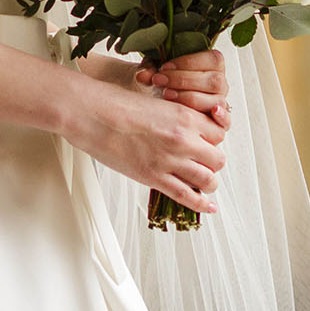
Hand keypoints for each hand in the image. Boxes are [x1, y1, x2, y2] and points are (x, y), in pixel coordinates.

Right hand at [60, 78, 225, 212]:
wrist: (91, 114)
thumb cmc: (115, 104)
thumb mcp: (155, 103)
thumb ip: (174, 117)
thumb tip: (181, 130)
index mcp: (185, 116)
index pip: (218, 134)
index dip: (212, 141)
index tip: (206, 144)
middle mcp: (183, 139)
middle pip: (217, 158)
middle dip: (212, 163)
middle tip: (202, 164)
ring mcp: (170, 160)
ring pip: (208, 180)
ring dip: (208, 183)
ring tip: (204, 184)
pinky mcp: (154, 178)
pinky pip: (187, 197)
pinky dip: (201, 205)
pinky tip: (208, 207)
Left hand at [136, 49, 233, 130]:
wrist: (152, 101)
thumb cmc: (159, 82)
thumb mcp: (152, 71)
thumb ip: (149, 69)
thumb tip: (144, 75)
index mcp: (212, 65)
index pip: (213, 60)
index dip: (188, 63)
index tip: (164, 67)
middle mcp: (219, 84)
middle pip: (214, 81)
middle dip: (184, 81)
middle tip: (160, 81)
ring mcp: (219, 103)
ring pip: (217, 100)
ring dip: (190, 98)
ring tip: (167, 96)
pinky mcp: (217, 122)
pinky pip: (226, 121)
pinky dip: (221, 118)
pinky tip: (210, 113)